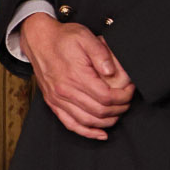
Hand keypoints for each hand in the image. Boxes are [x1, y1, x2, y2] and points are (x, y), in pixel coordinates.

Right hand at [26, 16, 136, 141]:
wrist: (39, 40)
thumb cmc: (62, 38)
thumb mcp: (85, 36)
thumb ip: (101, 53)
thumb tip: (112, 72)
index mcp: (76, 76)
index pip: (106, 96)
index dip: (123, 97)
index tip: (130, 90)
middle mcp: (65, 91)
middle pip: (99, 111)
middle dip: (119, 109)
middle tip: (127, 101)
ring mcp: (57, 99)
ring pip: (86, 121)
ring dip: (106, 122)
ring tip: (117, 113)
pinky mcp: (53, 103)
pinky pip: (70, 124)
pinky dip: (86, 132)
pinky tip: (99, 133)